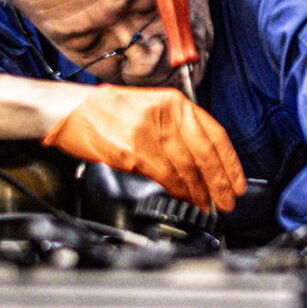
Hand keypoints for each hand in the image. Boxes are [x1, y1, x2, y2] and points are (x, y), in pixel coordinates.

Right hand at [41, 85, 245, 211]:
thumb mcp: (151, 107)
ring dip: (199, 192)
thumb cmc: (106, 110)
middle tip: (227, 201)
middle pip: (203, 155)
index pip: (213, 135)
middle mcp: (165, 115)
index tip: (236, 182)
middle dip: (219, 183)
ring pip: (186, 169)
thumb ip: (178, 128)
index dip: (229, 163)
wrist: (70, 110)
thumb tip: (201, 160)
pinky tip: (184, 198)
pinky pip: (164, 176)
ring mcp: (149, 133)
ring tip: (206, 204)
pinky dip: (177, 191)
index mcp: (173, 102)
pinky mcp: (133, 152)